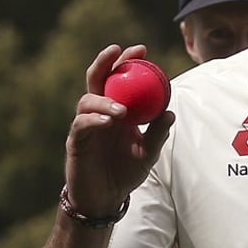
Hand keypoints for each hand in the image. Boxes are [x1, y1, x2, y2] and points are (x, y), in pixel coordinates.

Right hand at [64, 44, 173, 217]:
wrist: (105, 198)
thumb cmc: (126, 173)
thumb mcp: (148, 153)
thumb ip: (157, 133)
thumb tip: (171, 111)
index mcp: (117, 110)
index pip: (120, 79)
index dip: (127, 62)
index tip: (142, 49)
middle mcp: (99, 112)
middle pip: (97, 79)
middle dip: (106, 62)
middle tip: (118, 51)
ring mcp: (85, 125)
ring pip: (87, 99)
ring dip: (104, 99)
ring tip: (121, 110)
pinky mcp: (76, 141)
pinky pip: (81, 124)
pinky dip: (94, 119)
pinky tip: (107, 121)